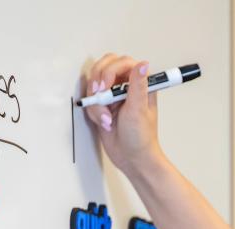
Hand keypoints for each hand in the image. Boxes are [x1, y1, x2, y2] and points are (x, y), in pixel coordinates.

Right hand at [83, 54, 163, 176]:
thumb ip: (138, 85)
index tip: (106, 87)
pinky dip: (94, 112)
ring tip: (106, 119)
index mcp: (140, 84)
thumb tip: (143, 64)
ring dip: (96, 101)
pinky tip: (105, 123)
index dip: (110, 71)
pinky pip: (92, 100)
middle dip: (99, 82)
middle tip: (100, 97)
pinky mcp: (104, 106)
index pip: (122, 62)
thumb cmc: (141, 138)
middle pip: (105, 66)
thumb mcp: (138, 110)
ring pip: (95, 84)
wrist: (132, 159)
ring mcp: (114, 96)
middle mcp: (126, 86)